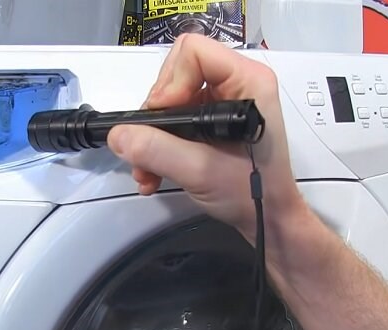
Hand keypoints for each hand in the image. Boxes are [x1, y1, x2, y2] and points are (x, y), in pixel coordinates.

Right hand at [107, 34, 306, 245]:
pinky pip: (171, 119)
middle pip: (174, 74)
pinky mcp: (210, 121)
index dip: (170, 83)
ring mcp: (221, 103)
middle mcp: (235, 85)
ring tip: (147, 169)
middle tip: (149, 143)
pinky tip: (153, 172)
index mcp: (246, 81)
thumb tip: (120, 135)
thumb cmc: (254, 192)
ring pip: (168, 100)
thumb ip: (156, 150)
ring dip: (150, 136)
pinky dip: (157, 145)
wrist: (267, 220)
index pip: (193, 52)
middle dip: (155, 114)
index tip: (163, 117)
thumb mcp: (200, 170)